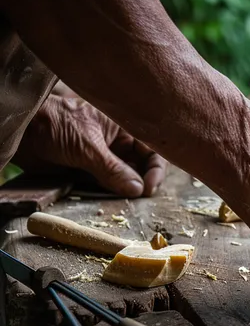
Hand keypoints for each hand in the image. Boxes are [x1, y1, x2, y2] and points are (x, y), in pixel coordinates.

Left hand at [12, 94, 165, 196]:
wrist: (19, 132)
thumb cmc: (53, 125)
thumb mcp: (87, 146)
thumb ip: (113, 169)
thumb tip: (137, 189)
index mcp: (121, 128)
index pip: (150, 149)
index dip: (155, 168)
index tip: (149, 188)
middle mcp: (115, 144)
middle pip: (140, 165)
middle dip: (142, 181)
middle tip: (139, 197)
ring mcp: (101, 158)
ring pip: (124, 178)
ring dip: (125, 190)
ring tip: (125, 200)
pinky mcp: (87, 172)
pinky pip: (105, 185)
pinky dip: (109, 194)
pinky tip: (109, 199)